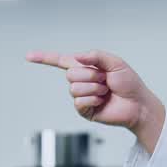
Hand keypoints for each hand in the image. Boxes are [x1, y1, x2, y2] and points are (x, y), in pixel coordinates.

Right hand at [25, 49, 161, 135]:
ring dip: (94, 88)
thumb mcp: (116, 63)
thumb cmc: (129, 83)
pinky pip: (79, 101)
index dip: (45, 58)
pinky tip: (102, 100)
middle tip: (106, 80)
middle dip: (91, 75)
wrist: (138, 104)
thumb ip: (96, 55)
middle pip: (70, 74)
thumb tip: (77, 56)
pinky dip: (93, 99)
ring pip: (75, 88)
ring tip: (107, 91)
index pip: (61, 61)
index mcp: (87, 68)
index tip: (28, 56)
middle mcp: (82, 81)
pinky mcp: (85, 110)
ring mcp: (82, 96)